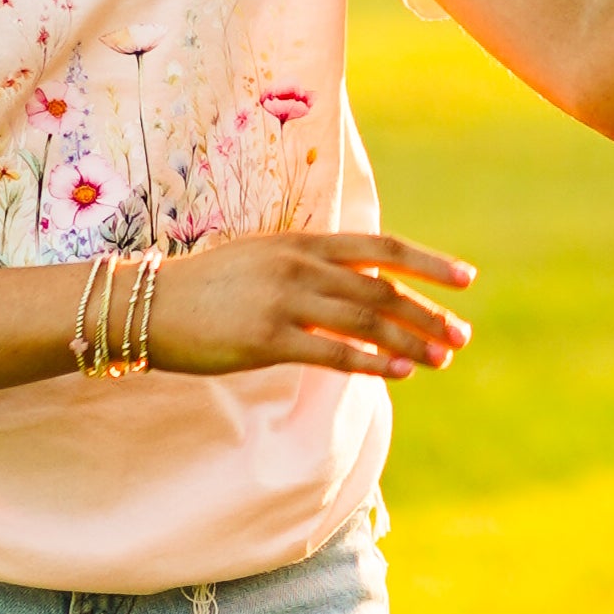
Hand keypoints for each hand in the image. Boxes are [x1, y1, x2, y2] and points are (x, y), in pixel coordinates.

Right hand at [140, 231, 474, 381]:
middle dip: (428, 313)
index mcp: (302, 241)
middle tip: (461, 336)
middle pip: (382, 289)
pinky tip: (400, 372)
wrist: (148, 304)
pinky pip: (334, 352)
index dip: (428, 263)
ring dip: (410, 341)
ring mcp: (284, 300)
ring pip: (366, 321)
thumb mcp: (265, 258)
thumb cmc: (209, 287)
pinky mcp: (267, 338)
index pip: (381, 247)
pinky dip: (373, 363)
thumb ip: (311, 265)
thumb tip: (360, 284)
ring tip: (440, 358)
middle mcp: (299, 265)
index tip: (466, 279)